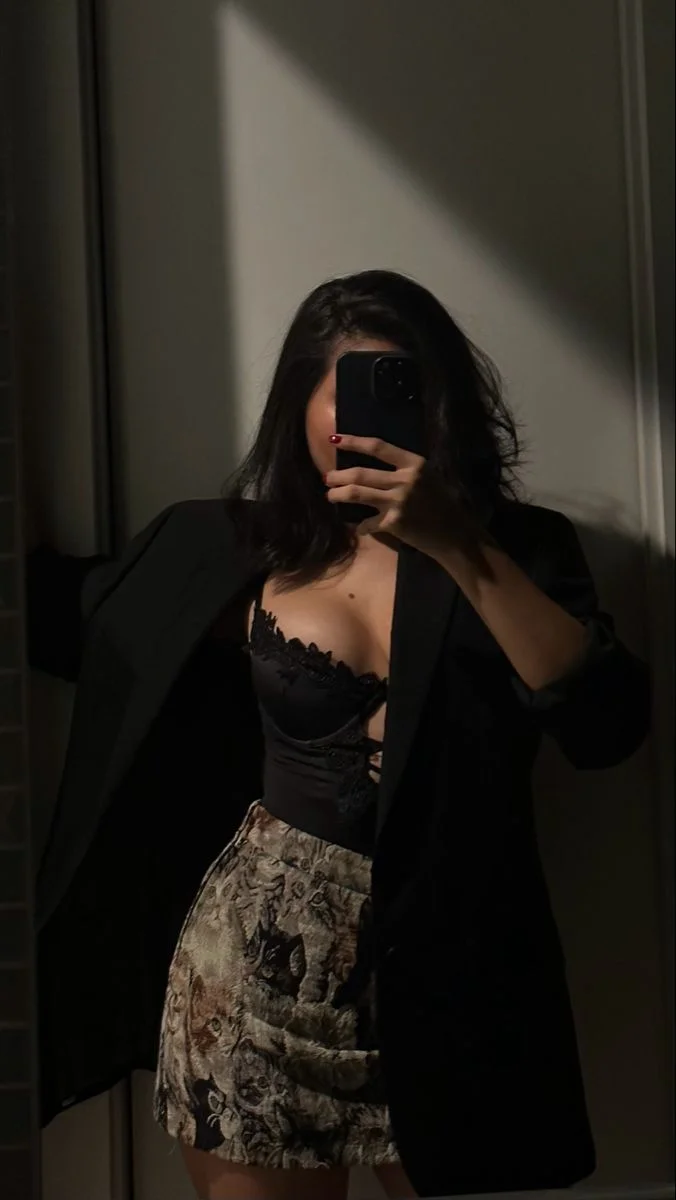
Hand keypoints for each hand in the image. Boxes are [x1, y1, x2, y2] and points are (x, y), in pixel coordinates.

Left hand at [325, 434, 486, 561]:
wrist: (457, 535)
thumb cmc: (444, 505)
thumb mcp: (429, 478)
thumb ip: (404, 470)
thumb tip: (374, 466)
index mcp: (414, 463)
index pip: (377, 447)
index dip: (353, 441)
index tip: (334, 439)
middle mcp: (405, 480)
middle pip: (360, 473)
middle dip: (338, 475)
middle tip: (327, 477)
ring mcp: (398, 502)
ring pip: (356, 494)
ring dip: (337, 495)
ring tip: (330, 496)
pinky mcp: (394, 523)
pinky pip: (367, 523)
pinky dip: (360, 526)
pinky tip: (359, 527)